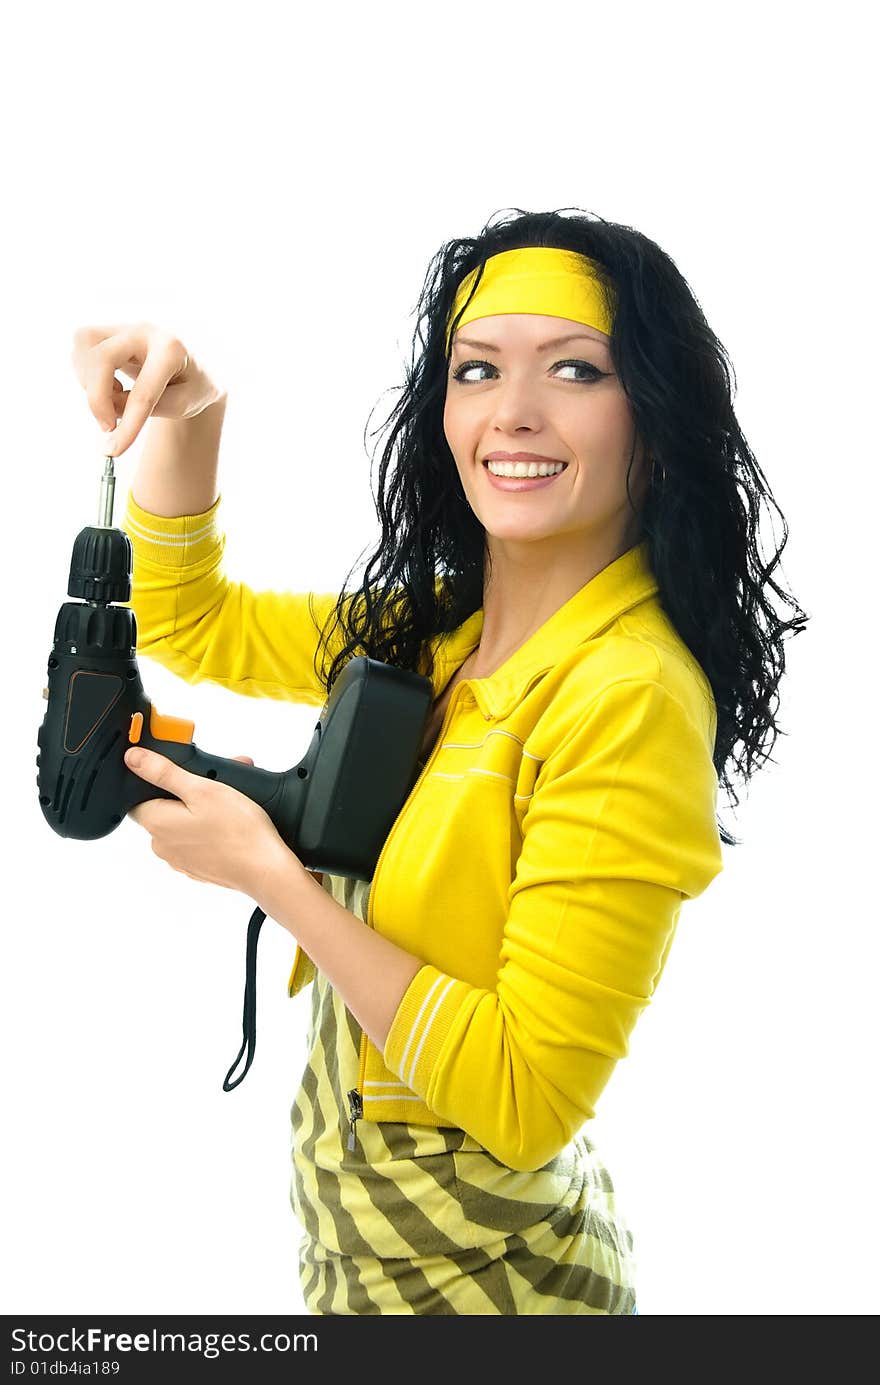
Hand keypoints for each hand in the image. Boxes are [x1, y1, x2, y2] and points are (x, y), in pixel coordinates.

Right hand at [71, 321, 226, 458]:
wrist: (196, 363)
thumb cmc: (192, 384)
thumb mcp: (186, 404)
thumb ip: (151, 408)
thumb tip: (110, 408)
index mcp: (173, 350)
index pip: (144, 391)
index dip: (128, 424)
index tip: (114, 451)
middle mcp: (146, 331)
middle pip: (103, 357)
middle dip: (98, 398)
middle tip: (109, 427)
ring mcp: (125, 326)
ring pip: (84, 345)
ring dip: (90, 381)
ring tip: (116, 397)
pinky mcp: (109, 330)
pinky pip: (81, 347)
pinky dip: (87, 372)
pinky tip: (109, 383)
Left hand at [124, 747, 294, 898]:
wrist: (265, 869)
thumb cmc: (238, 831)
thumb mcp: (201, 789)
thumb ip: (163, 772)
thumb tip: (133, 759)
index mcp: (156, 824)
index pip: (138, 795)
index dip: (157, 778)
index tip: (178, 770)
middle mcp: (162, 845)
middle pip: (165, 806)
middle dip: (189, 788)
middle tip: (216, 779)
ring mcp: (181, 859)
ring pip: (184, 822)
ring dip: (203, 806)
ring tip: (232, 796)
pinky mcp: (199, 867)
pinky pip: (197, 838)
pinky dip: (211, 826)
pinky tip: (233, 820)